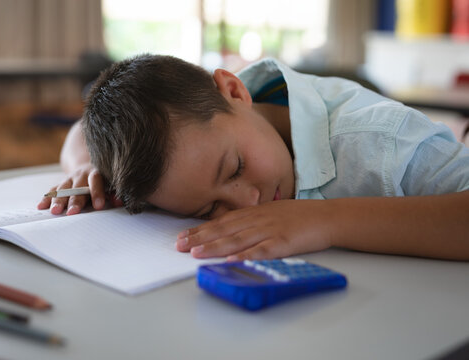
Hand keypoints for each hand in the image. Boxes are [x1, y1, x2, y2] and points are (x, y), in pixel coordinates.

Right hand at [37, 164, 122, 214]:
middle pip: (77, 188)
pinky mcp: (61, 183)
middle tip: (71, 213)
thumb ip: (114, 193)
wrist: (88, 167)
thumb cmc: (103, 181)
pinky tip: (41, 207)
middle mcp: (81, 175)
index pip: (96, 182)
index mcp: (96, 174)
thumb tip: (120, 201)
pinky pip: (52, 190)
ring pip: (62, 189)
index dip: (97, 193)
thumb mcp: (110, 185)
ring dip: (58, 200)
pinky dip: (46, 198)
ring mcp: (69, 179)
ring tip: (54, 212)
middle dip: (74, 201)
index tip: (98, 206)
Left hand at [175, 200, 332, 260]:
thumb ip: (251, 220)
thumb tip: (229, 228)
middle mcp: (257, 220)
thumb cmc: (299, 216)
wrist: (327, 217)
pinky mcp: (283, 242)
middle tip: (179, 246)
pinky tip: (232, 260)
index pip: (221, 222)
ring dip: (216, 246)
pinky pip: (262, 250)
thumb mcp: (271, 212)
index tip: (182, 235)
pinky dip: (246, 255)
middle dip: (200, 238)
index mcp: (253, 213)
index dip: (200, 229)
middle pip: (224, 230)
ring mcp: (269, 231)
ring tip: (197, 253)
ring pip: (238, 239)